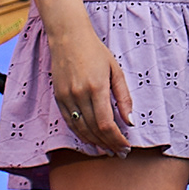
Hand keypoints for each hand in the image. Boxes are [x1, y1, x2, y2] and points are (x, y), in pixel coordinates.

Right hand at [46, 22, 135, 155]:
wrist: (68, 36)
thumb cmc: (95, 51)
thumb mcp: (115, 70)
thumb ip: (123, 97)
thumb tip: (130, 121)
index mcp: (96, 87)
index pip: (106, 124)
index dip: (117, 139)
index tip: (125, 147)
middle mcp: (79, 94)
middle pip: (94, 130)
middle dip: (108, 144)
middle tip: (119, 153)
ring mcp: (66, 96)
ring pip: (80, 129)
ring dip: (95, 143)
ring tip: (107, 150)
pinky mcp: (58, 97)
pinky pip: (70, 122)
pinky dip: (81, 134)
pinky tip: (91, 139)